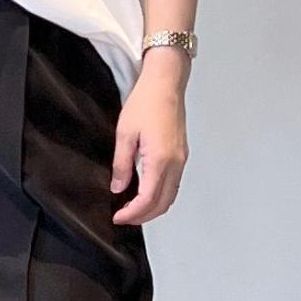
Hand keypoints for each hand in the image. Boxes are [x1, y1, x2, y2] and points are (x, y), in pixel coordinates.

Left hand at [110, 56, 189, 223]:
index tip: (118, 217)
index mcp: (160, 159)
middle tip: (124, 217)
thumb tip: (118, 188)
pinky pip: (174, 183)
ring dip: (154, 207)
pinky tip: (146, 192)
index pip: (148, 199)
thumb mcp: (124, 134)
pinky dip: (161, 195)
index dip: (132, 213)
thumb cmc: (145, 102)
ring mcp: (182, 159)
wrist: (165, 82)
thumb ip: (121, 165)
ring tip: (133, 208)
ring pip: (171, 195)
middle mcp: (176, 163)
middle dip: (144, 216)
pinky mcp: (182, 154)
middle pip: (163, 203)